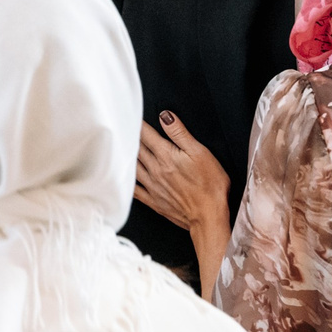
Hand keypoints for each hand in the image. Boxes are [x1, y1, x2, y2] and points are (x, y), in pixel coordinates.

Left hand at [134, 116, 227, 238]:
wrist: (208, 216)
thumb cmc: (210, 185)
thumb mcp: (200, 152)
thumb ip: (180, 133)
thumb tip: (166, 117)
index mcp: (166, 156)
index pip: (146, 135)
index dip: (138, 124)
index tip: (130, 116)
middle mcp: (155, 170)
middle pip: (137, 149)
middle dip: (130, 137)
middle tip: (122, 128)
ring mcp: (153, 186)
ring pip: (134, 166)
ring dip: (127, 156)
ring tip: (120, 147)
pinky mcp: (154, 201)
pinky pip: (135, 189)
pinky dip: (128, 181)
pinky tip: (125, 177)